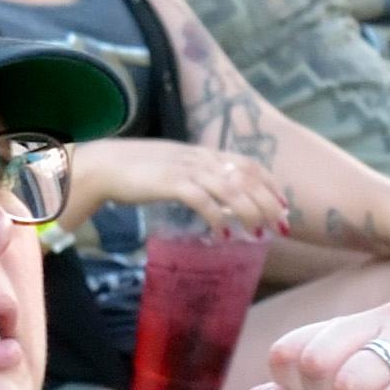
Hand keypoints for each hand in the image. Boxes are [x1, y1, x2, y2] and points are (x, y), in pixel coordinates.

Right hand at [79, 137, 291, 237]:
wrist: (105, 166)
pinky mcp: (171, 182)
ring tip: (258, 234)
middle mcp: (201, 158)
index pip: (249, 164)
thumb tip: (224, 201)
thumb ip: (201, 180)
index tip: (284, 205)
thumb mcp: (178, 170)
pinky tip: (223, 236)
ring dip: (249, 213)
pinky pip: (202, 201)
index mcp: (205, 153)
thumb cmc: (140, 172)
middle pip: (247, 179)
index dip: (270, 184)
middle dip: (268, 204)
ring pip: (231, 189)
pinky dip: (217, 218)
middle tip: (281, 227)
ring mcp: (187, 169)